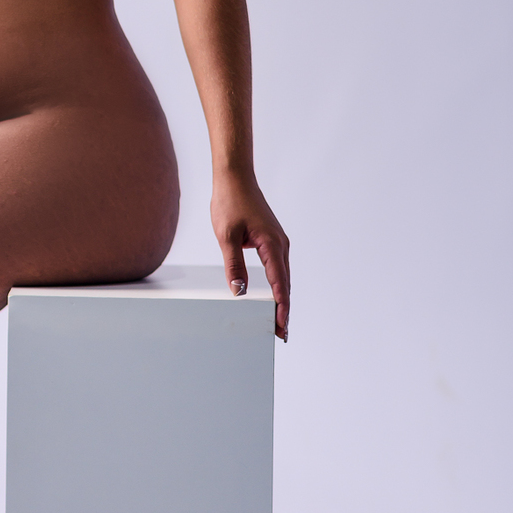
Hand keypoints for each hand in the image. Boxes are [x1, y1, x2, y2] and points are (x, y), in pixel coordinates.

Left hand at [211, 170, 289, 341]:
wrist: (235, 178)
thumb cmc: (230, 202)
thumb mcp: (226, 236)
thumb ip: (233, 264)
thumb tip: (238, 291)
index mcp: (271, 244)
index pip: (279, 283)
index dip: (281, 307)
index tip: (281, 327)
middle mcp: (280, 245)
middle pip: (286, 284)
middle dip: (285, 309)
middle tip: (282, 334)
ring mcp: (278, 242)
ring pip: (284, 277)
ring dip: (283, 299)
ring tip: (280, 322)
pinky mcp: (272, 241)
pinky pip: (279, 268)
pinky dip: (279, 285)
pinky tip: (275, 296)